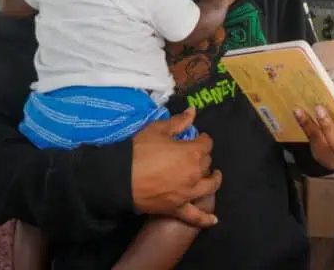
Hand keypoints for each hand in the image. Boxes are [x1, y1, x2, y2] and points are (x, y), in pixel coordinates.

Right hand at [131, 107, 221, 227]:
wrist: (120, 178)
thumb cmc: (138, 150)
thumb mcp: (157, 130)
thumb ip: (178, 122)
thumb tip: (193, 112)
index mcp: (192, 153)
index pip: (205, 143)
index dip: (203, 139)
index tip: (198, 138)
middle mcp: (195, 173)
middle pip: (206, 163)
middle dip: (203, 157)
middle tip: (196, 154)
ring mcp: (187, 193)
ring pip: (208, 187)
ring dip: (213, 181)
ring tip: (214, 177)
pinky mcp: (177, 208)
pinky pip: (195, 216)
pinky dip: (205, 219)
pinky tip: (213, 220)